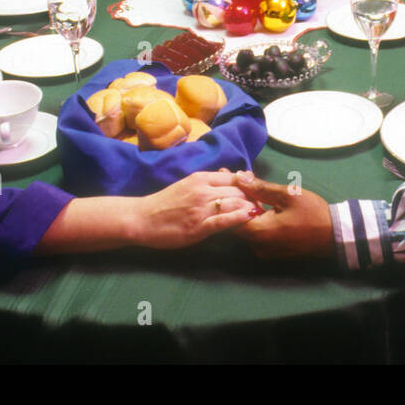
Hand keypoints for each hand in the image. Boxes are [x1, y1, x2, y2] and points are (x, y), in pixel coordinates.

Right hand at [131, 171, 259, 248]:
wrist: (141, 218)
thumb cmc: (165, 203)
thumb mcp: (187, 185)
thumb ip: (208, 183)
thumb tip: (232, 179)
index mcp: (200, 178)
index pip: (234, 178)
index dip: (249, 186)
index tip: (257, 194)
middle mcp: (203, 190)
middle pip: (239, 191)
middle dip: (253, 199)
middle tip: (264, 207)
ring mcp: (201, 208)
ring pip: (234, 203)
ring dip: (250, 208)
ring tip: (261, 214)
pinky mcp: (198, 226)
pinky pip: (223, 220)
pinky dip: (239, 218)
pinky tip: (249, 217)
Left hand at [232, 170, 333, 258]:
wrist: (336, 235)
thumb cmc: (312, 213)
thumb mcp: (287, 195)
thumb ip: (259, 188)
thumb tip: (237, 178)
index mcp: (259, 233)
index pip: (228, 217)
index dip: (225, 197)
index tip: (225, 177)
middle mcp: (258, 246)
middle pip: (236, 222)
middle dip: (234, 198)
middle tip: (234, 177)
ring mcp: (265, 251)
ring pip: (247, 227)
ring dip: (245, 207)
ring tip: (245, 184)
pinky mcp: (273, 251)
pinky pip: (258, 232)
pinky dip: (255, 217)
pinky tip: (258, 201)